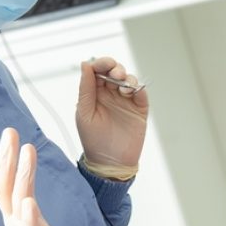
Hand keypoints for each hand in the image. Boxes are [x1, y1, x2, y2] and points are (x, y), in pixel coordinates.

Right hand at [0, 128, 83, 225]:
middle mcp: (16, 223)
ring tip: (26, 150)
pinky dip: (29, 215)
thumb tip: (25, 193)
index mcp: (15, 217)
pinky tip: (29, 202)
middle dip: (6, 158)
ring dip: (22, 175)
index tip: (9, 135)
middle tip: (9, 133)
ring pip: (19, 201)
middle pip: (3, 186)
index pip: (4, 183)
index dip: (4, 158)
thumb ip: (27, 210)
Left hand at [76, 57, 148, 179]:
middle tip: (115, 72)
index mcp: (94, 94)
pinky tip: (130, 92)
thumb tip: (85, 64)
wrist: (111, 162)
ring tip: (122, 85)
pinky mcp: (139, 109)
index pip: (97, 71)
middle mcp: (110, 94)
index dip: (100, 63)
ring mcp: (125, 101)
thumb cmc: (94, 140)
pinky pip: (141, 92)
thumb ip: (86, 89)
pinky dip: (137, 87)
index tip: (102, 64)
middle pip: (114, 71)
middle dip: (115, 67)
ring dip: (126, 76)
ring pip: (129, 79)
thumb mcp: (84, 113)